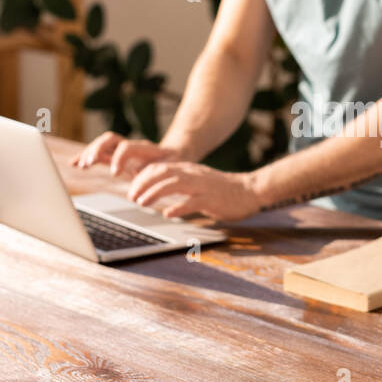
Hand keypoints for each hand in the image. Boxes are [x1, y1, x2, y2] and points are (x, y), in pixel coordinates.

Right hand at [71, 133, 180, 176]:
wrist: (174, 157)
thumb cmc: (173, 166)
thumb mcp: (170, 172)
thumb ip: (160, 177)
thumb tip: (148, 190)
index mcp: (146, 149)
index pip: (127, 147)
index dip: (119, 157)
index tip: (115, 173)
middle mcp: (132, 146)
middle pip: (111, 139)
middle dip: (98, 149)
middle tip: (89, 163)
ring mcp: (123, 149)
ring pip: (103, 143)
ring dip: (90, 152)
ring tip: (80, 164)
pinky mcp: (116, 155)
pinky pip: (99, 153)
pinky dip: (86, 156)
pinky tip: (74, 163)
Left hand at [126, 160, 260, 220]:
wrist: (250, 190)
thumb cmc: (222, 189)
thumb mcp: (197, 180)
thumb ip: (179, 182)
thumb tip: (157, 189)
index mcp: (187, 169)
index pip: (158, 167)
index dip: (141, 178)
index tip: (132, 190)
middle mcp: (192, 174)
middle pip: (161, 172)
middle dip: (142, 184)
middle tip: (131, 197)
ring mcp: (202, 186)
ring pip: (173, 184)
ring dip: (154, 193)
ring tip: (142, 203)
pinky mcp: (211, 199)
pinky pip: (191, 202)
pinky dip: (177, 207)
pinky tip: (168, 214)